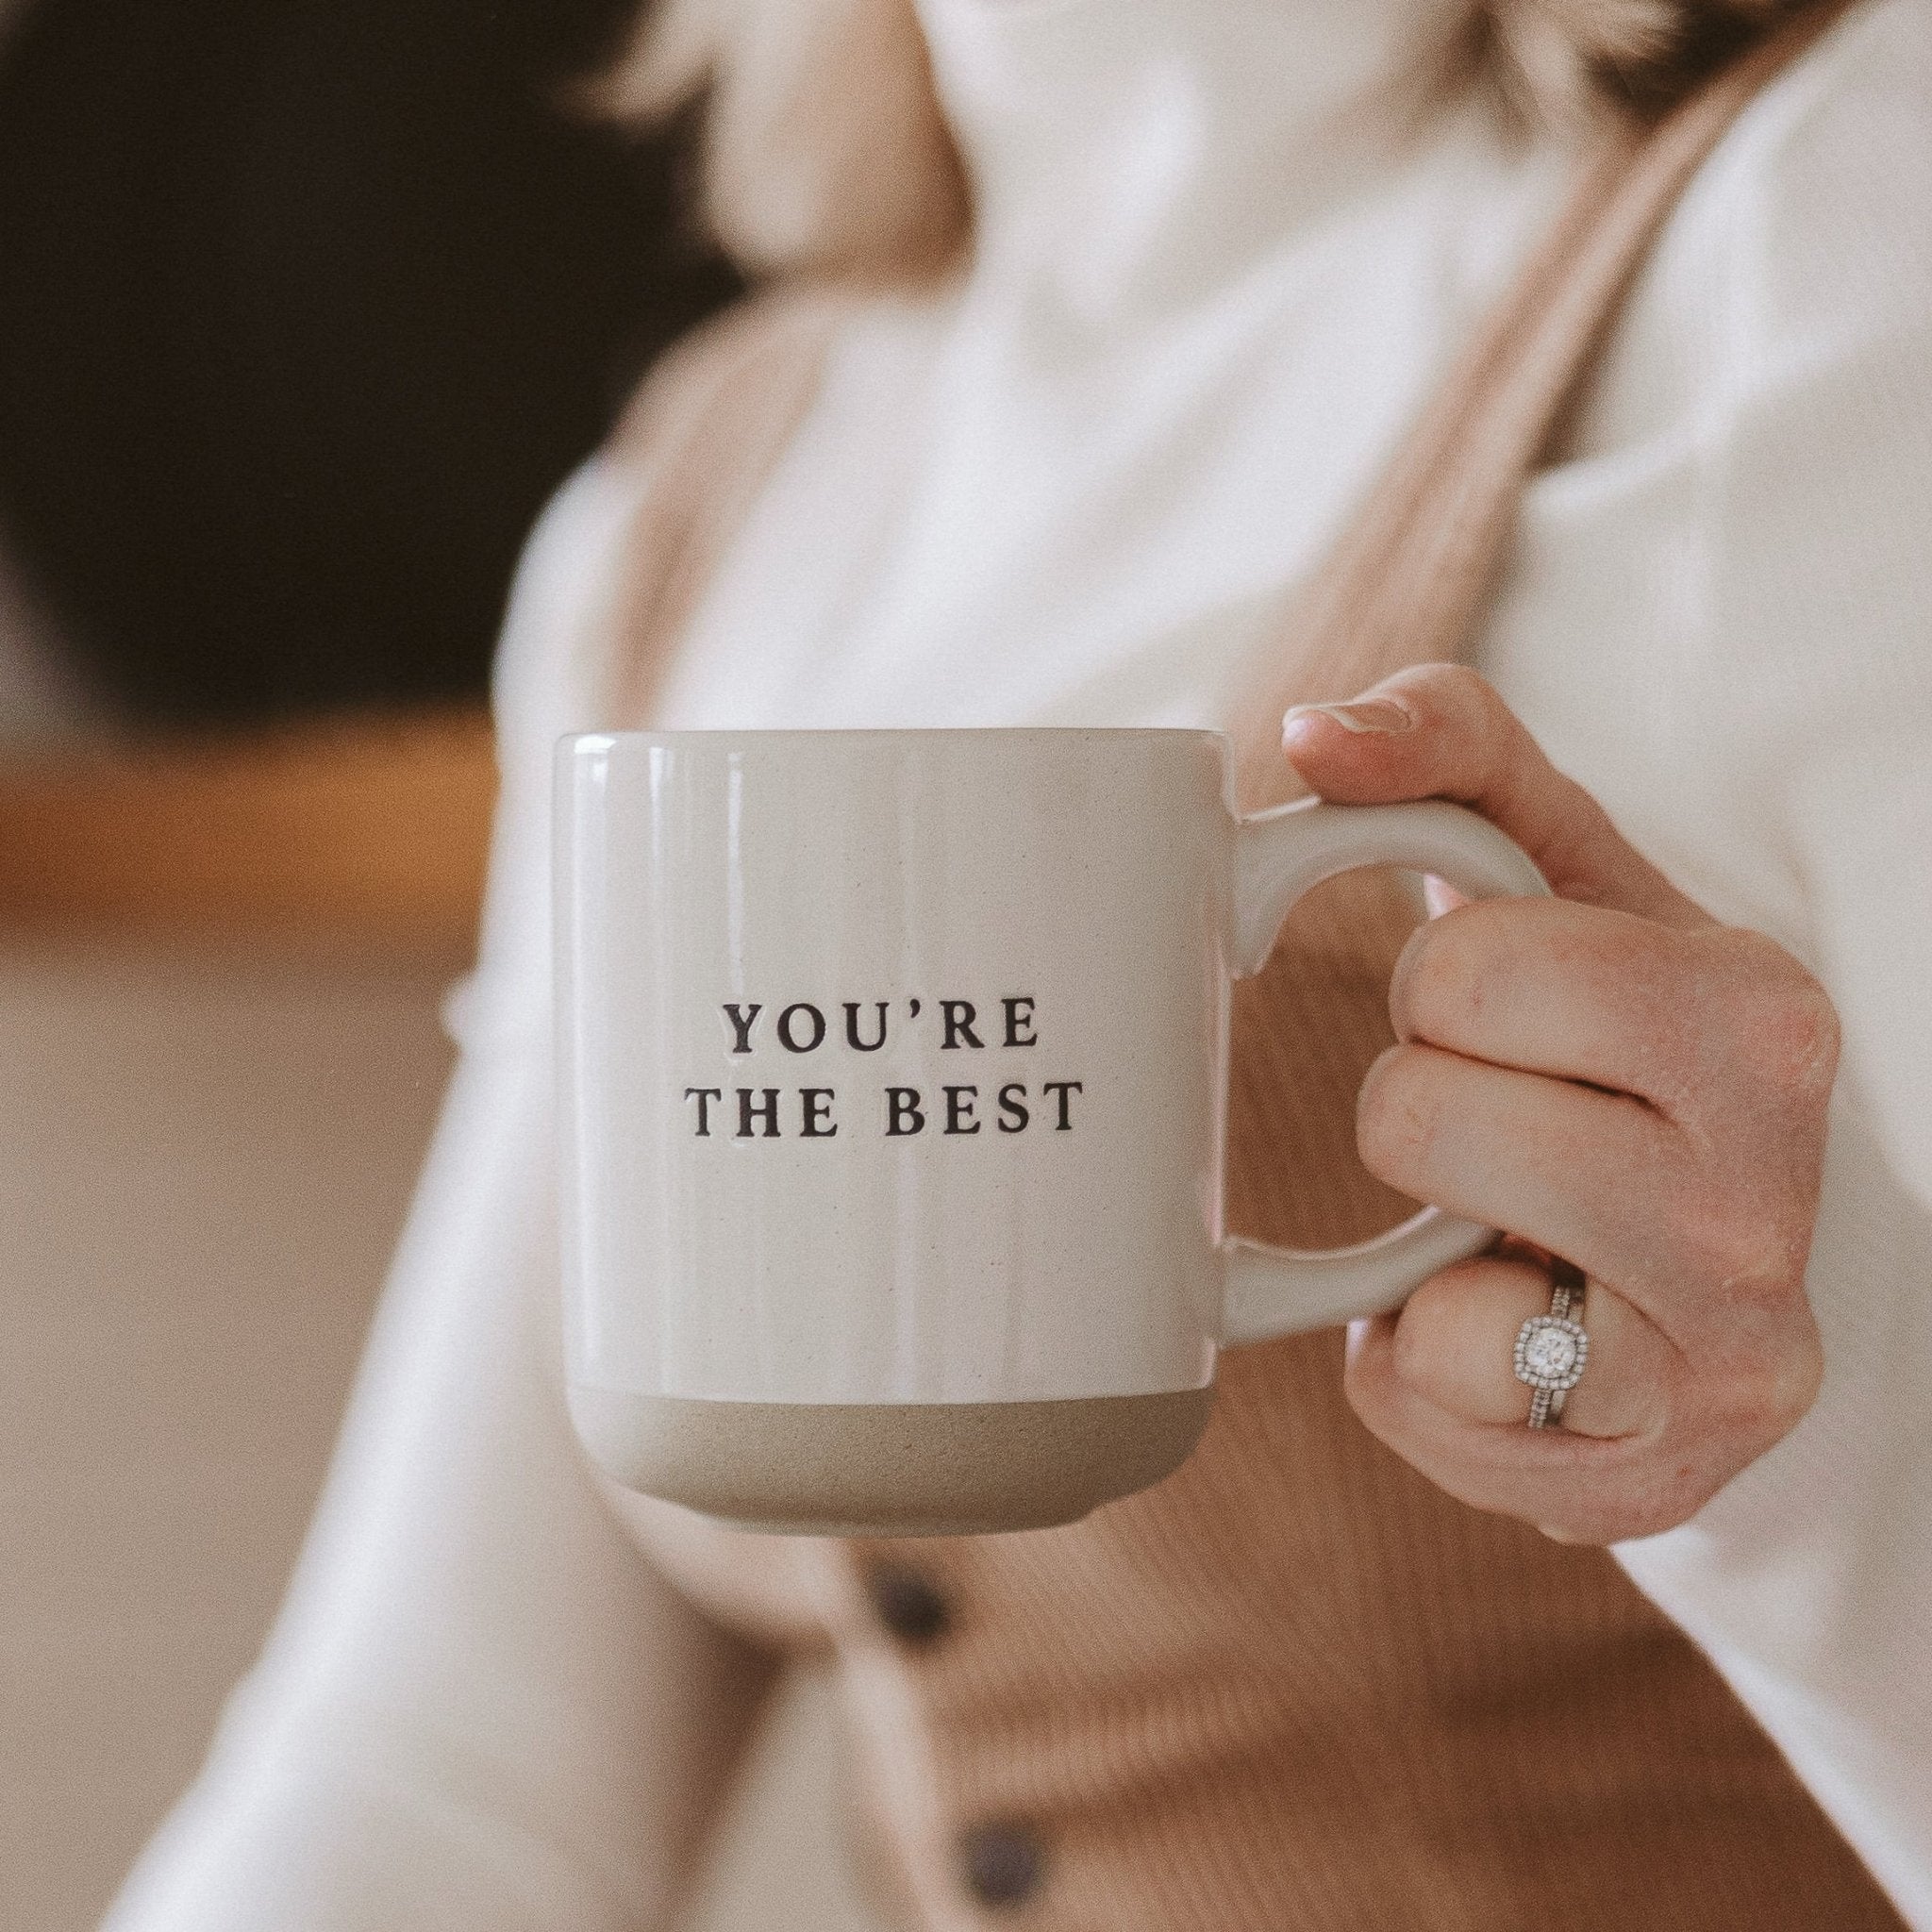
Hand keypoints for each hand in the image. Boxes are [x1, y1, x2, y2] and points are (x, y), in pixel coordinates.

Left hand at [1281, 665, 1837, 1543]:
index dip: (1445, 991)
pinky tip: (1504, 1321)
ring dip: (1421, 1243)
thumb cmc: (1613, 1041)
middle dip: (1422, 1109)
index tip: (1520, 1018)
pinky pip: (1417, 1400)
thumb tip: (1312, 735)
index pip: (1462, 969)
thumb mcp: (1564, 873)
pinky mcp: (1652, 1474)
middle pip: (1417, 1117)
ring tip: (1511, 1225)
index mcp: (1755, 1012)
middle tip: (1513, 1127)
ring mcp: (1722, 1358)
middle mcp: (1768, 1195)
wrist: (1718, 1250)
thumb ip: (1449, 754)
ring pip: (1422, 1287)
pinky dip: (1413, 1362)